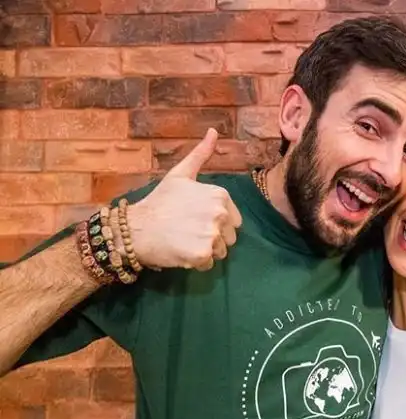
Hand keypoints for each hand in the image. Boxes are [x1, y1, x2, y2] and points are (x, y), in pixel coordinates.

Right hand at [126, 128, 242, 270]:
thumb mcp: (181, 174)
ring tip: (184, 241)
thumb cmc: (159, 202)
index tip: (194, 220)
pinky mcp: (203, 254)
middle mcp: (220, 213)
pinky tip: (181, 252)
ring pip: (221, 251)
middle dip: (213, 238)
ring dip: (206, 251)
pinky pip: (209, 264)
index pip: (234, 220)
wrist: (136, 228)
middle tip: (188, 232)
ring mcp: (212, 234)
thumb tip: (214, 132)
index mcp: (220, 195)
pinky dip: (196, 263)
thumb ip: (201, 154)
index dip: (215, 223)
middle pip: (229, 237)